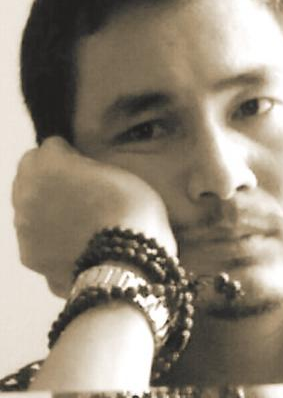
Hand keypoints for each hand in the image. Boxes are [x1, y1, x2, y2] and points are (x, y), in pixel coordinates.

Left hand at [12, 136, 176, 297]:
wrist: (128, 262)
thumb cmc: (133, 210)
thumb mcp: (118, 173)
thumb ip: (87, 169)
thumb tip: (79, 172)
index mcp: (48, 164)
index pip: (49, 147)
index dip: (70, 154)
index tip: (85, 164)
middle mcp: (26, 193)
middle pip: (29, 175)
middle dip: (49, 179)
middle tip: (80, 190)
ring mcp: (24, 228)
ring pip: (29, 209)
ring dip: (47, 209)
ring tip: (81, 221)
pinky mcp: (30, 257)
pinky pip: (38, 238)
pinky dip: (51, 240)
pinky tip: (77, 244)